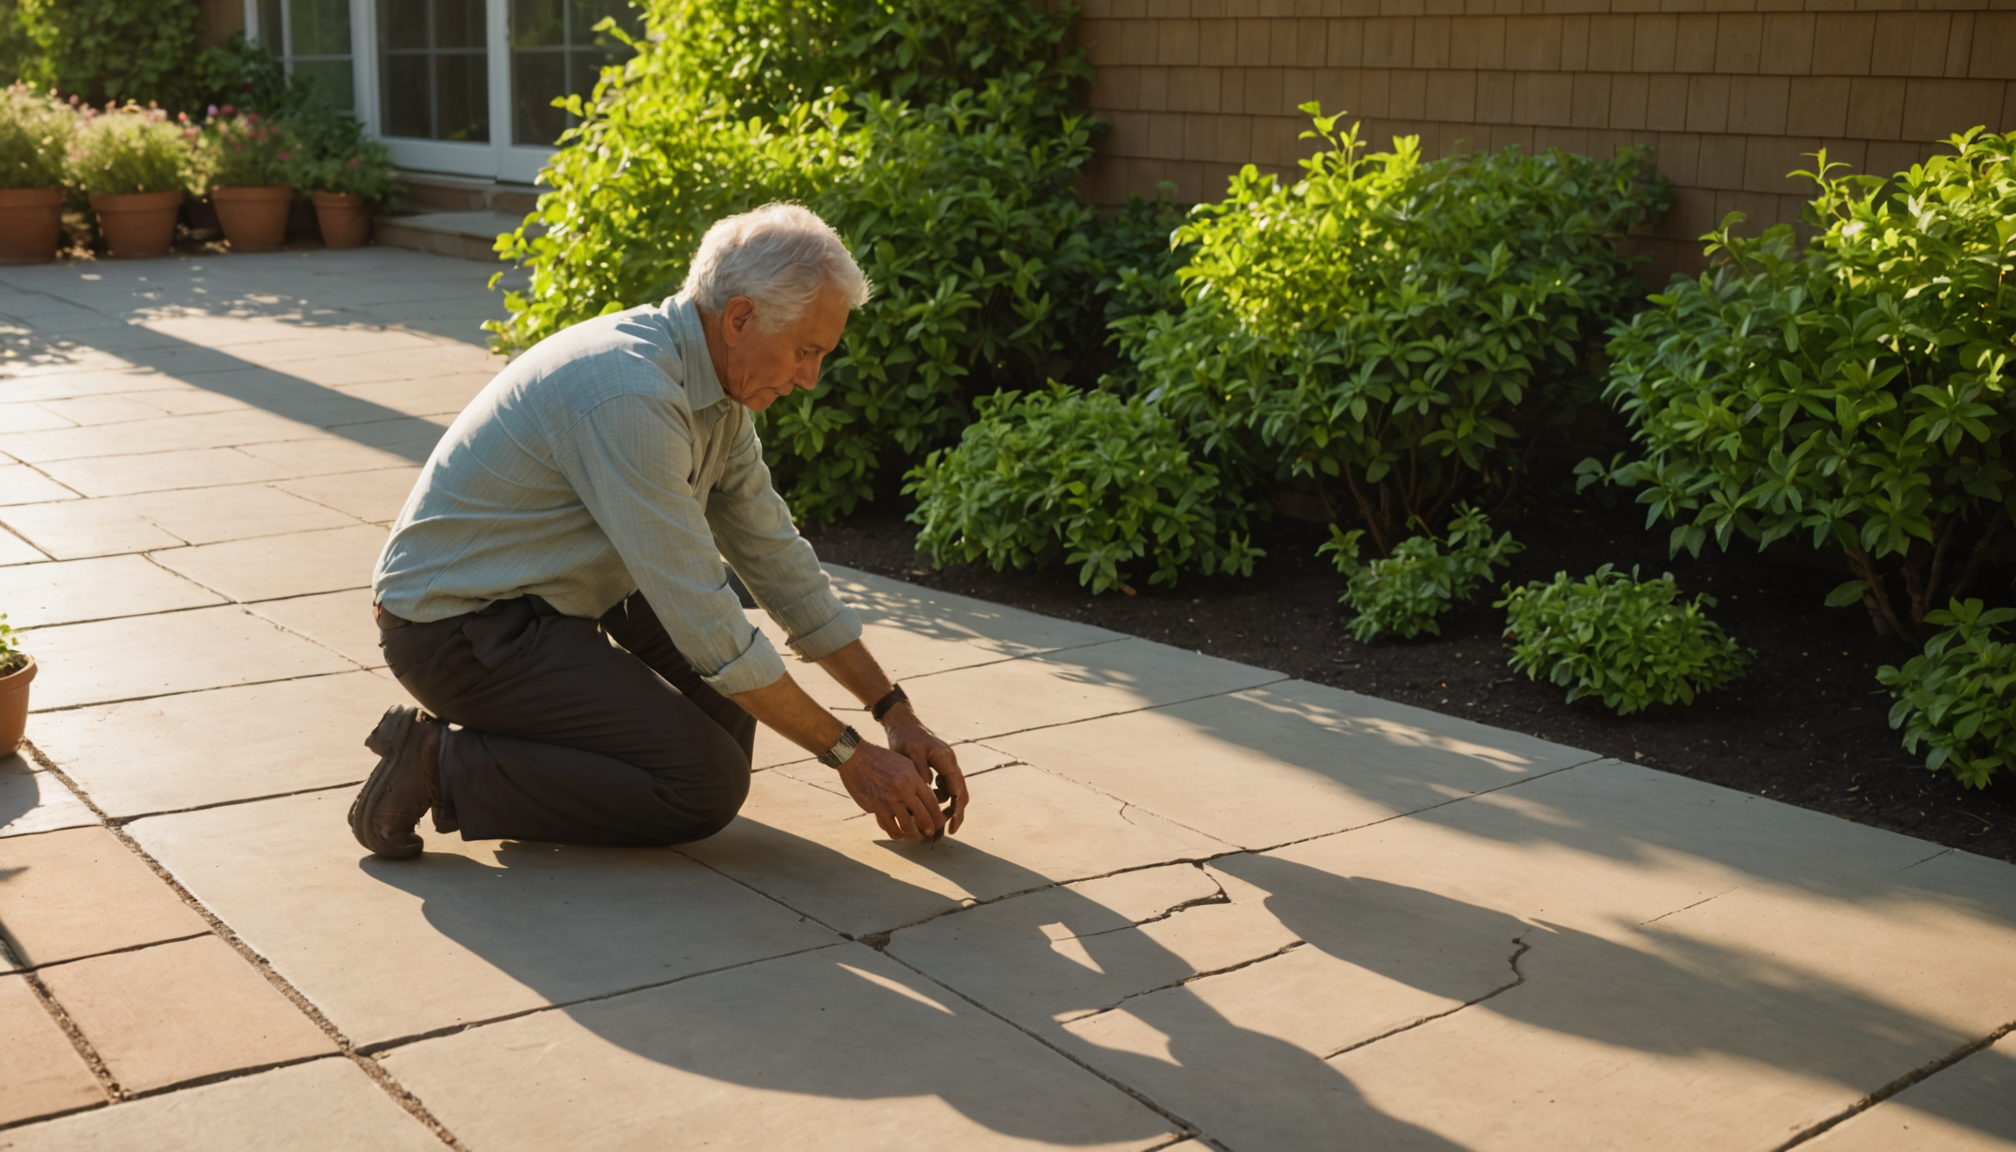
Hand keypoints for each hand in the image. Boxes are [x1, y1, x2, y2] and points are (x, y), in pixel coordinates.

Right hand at [835, 740, 953, 840]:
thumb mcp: (906, 764)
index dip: (938, 817)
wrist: (856, 758)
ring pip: (906, 827)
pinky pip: (888, 827)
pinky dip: (895, 832)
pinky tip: (897, 831)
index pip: (932, 804)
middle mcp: (903, 792)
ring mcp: (889, 802)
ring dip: (912, 834)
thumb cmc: (883, 759)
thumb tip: (927, 798)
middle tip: (929, 833)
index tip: (939, 822)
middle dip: (929, 829)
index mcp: (913, 780)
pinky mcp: (875, 808)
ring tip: (914, 834)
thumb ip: (918, 781)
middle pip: (923, 819)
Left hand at [881, 704, 966, 837]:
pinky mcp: (940, 765)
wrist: (902, 723)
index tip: (950, 827)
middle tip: (949, 830)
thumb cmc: (905, 738)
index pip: (958, 790)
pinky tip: (927, 801)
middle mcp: (950, 762)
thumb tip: (929, 788)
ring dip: (946, 804)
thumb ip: (921, 770)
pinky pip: (946, 784)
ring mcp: (946, 763)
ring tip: (934, 817)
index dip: (956, 811)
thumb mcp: (911, 753)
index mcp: (946, 760)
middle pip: (960, 792)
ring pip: (953, 789)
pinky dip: (940, 795)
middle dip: (956, 812)